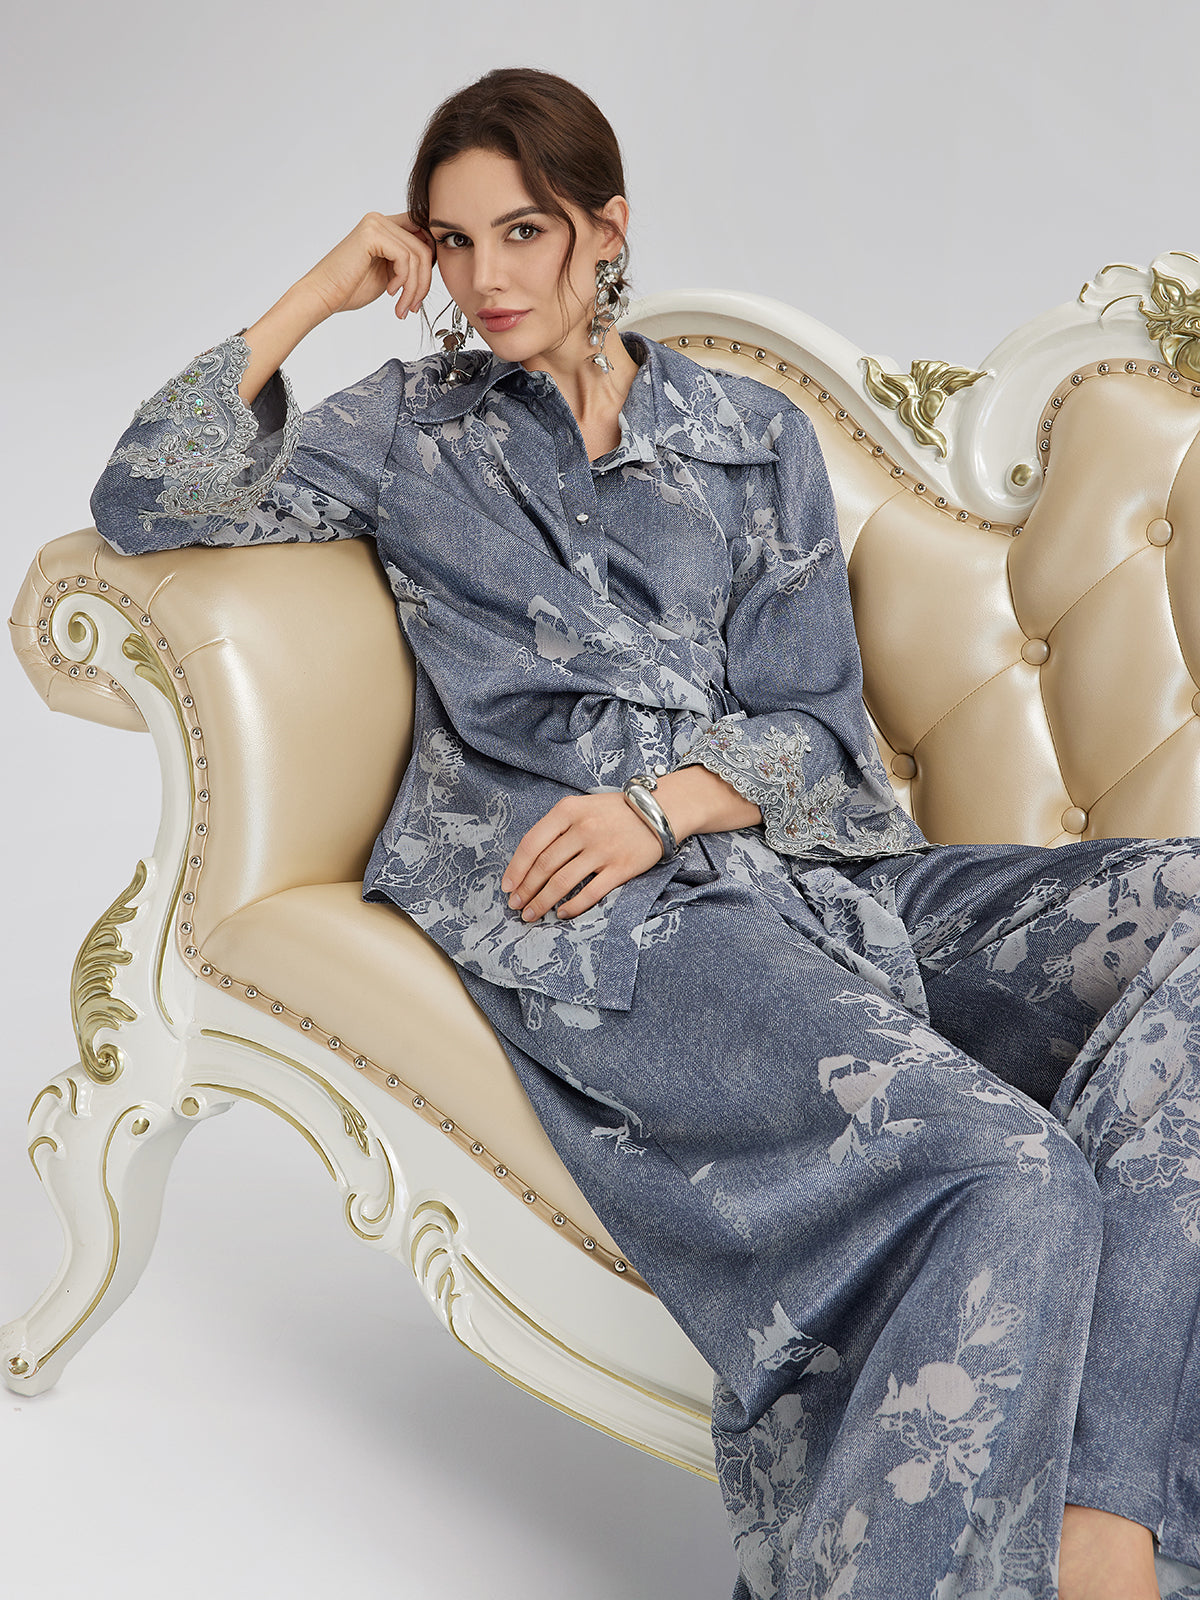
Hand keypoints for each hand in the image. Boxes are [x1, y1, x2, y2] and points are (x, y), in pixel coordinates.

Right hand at [296, 211, 435, 321]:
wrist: (323, 295)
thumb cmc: (350, 288)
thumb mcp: (389, 272)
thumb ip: (407, 262)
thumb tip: (433, 261)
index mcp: (384, 226)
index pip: (423, 234)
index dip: (431, 261)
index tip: (422, 288)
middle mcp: (380, 220)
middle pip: (424, 245)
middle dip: (425, 280)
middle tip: (415, 304)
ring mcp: (375, 224)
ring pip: (418, 255)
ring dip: (415, 287)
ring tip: (404, 305)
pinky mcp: (372, 234)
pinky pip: (405, 258)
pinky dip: (404, 281)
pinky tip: (390, 292)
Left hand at [501, 793, 666, 921]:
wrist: (660, 810)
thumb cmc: (616, 811)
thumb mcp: (581, 806)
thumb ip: (557, 828)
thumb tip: (530, 862)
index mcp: (568, 811)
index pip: (532, 843)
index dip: (516, 869)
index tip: (507, 886)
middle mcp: (583, 829)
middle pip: (544, 866)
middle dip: (526, 890)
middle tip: (515, 906)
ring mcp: (602, 849)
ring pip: (562, 882)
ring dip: (542, 902)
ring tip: (532, 914)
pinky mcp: (621, 867)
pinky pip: (590, 892)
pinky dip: (573, 906)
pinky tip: (562, 913)